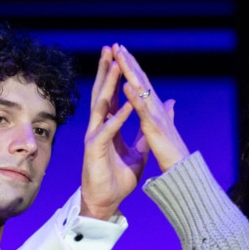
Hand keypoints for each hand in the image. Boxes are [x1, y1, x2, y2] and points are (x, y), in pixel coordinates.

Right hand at [81, 46, 148, 220]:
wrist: (107, 201)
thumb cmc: (118, 179)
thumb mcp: (137, 153)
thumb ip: (144, 136)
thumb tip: (153, 124)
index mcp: (109, 127)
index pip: (113, 96)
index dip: (117, 77)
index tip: (121, 57)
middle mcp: (99, 127)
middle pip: (104, 93)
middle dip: (107, 71)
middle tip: (111, 48)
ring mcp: (95, 137)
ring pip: (101, 105)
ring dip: (109, 85)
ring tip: (115, 66)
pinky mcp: (95, 149)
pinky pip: (108, 130)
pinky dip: (118, 117)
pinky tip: (126, 104)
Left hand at [113, 44, 189, 172]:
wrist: (181, 170)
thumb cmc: (172, 152)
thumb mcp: (164, 130)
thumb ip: (167, 114)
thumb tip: (170, 102)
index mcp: (154, 109)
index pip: (141, 84)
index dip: (132, 69)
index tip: (121, 54)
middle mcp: (156, 107)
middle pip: (141, 80)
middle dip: (129, 62)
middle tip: (117, 45)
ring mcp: (155, 115)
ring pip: (141, 89)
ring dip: (130, 71)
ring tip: (119, 56)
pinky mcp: (154, 127)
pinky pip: (142, 110)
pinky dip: (134, 97)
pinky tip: (126, 85)